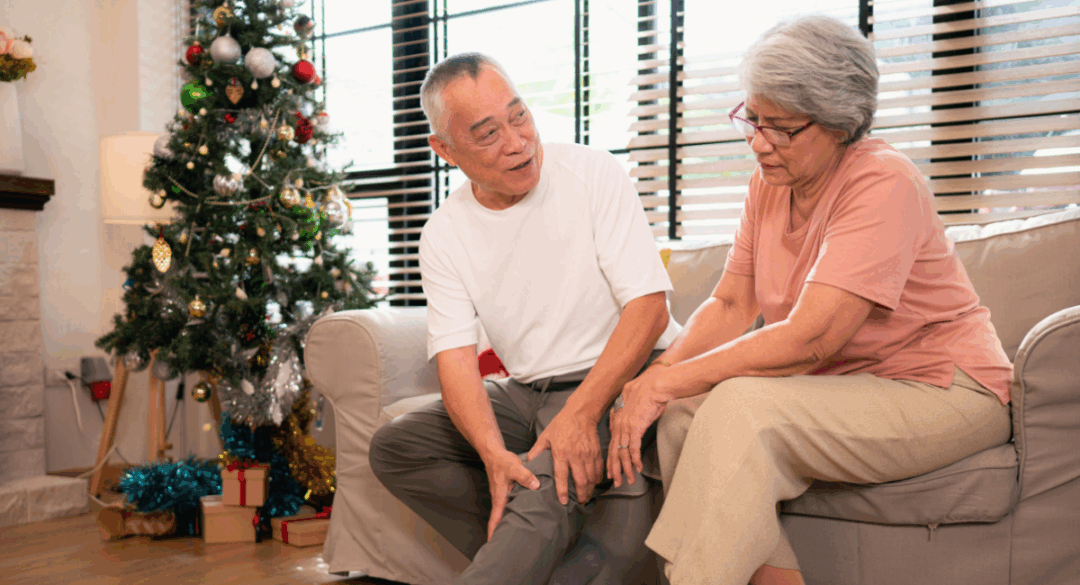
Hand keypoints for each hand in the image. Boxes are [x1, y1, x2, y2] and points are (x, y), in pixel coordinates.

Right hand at [483, 448, 540, 540]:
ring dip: (508, 523)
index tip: (493, 544)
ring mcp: (502, 496)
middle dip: (502, 532)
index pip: (495, 519)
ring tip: (518, 534)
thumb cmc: (501, 461)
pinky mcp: (506, 491)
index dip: (493, 532)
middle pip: (499, 520)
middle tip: (509, 546)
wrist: (494, 452)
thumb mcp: (514, 467)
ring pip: (505, 513)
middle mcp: (500, 499)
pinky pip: (510, 505)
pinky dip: (514, 512)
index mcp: (499, 497)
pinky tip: (524, 514)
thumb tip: (536, 486)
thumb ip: (525, 476)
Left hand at [526, 409, 602, 505]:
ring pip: (591, 477)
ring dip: (590, 489)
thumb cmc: (561, 425)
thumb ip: (536, 451)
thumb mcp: (545, 436)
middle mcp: (576, 456)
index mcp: (561, 452)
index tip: (564, 501)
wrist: (580, 414)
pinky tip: (594, 484)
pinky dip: (597, 479)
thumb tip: (528, 464)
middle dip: (581, 494)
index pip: (562, 476)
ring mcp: (588, 454)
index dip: (563, 490)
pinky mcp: (597, 452)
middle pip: (581, 480)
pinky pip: (599, 470)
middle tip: (579, 503)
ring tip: (586, 497)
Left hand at [607, 365, 671, 487]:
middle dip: (614, 468)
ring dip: (626, 469)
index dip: (611, 458)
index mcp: (618, 419)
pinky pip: (633, 449)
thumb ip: (627, 403)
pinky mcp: (636, 428)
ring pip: (622, 453)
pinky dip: (635, 460)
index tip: (611, 469)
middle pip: (613, 451)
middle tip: (615, 481)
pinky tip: (637, 468)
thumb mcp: (632, 396)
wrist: (655, 385)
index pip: (612, 443)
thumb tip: (628, 405)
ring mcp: (626, 427)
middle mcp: (619, 425)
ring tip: (628, 480)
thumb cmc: (647, 388)